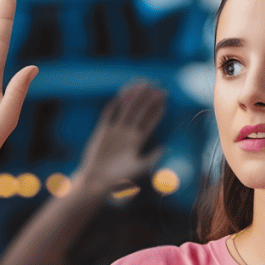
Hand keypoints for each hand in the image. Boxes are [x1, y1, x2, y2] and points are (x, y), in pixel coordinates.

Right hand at [72, 81, 166, 195]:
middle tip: (157, 87)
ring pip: (126, 110)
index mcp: (139, 141)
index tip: (165, 99)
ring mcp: (115, 131)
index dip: (157, 110)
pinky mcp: (102, 131)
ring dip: (133, 98)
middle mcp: (128, 133)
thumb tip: (166, 148)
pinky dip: (113, 107)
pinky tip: (118, 97)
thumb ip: (151, 158)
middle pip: (140, 112)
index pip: (150, 121)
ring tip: (141, 85)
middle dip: (148, 100)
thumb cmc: (120, 177)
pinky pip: (108, 116)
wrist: (98, 179)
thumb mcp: (139, 168)